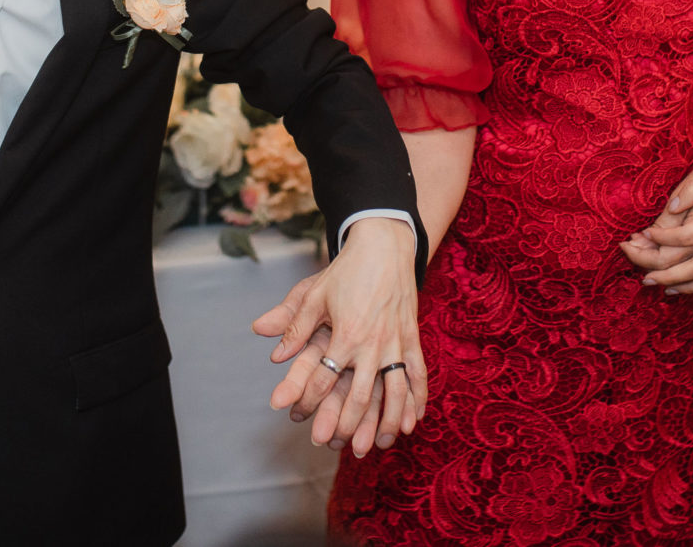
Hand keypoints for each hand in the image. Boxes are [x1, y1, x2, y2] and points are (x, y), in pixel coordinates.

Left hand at [251, 218, 423, 456]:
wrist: (384, 245)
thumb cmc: (346, 271)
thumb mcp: (314, 294)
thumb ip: (294, 326)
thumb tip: (274, 354)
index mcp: (344, 334)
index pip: (323, 378)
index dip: (308, 401)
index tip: (296, 417)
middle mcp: (372, 343)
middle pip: (360, 395)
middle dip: (348, 424)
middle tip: (338, 446)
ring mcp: (395, 342)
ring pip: (395, 391)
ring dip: (389, 421)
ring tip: (382, 444)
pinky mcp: (412, 337)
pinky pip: (418, 374)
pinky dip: (418, 398)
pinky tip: (415, 419)